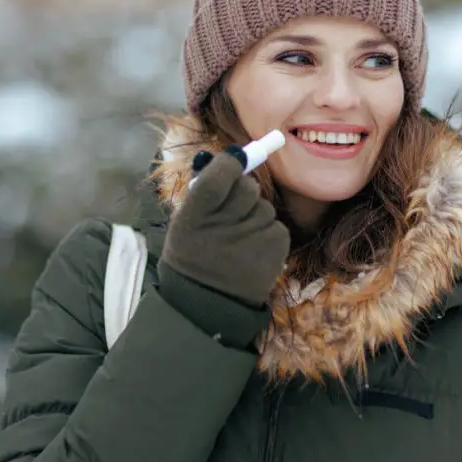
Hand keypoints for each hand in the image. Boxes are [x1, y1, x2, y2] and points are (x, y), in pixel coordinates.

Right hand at [161, 152, 288, 305]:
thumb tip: (232, 157)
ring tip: (240, 241)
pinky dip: (267, 234)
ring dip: (255, 217)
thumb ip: (205, 190)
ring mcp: (252, 237)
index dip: (230, 163)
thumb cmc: (195, 256)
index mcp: (195, 216)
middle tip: (234, 210)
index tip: (235, 159)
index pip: (220, 176)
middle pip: (248, 187)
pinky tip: (253, 251)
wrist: (209, 304)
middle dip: (244, 193)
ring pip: (264, 207)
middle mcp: (224, 225)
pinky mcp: (275, 248)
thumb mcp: (185, 223)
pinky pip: (276, 226)